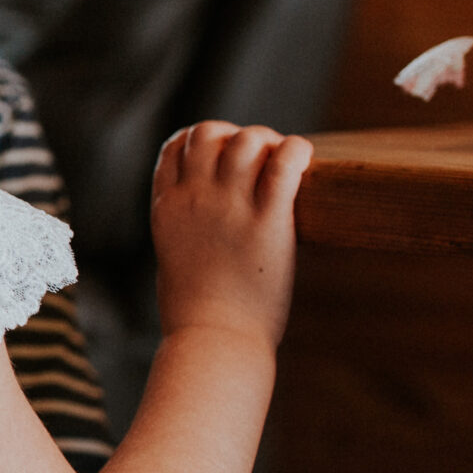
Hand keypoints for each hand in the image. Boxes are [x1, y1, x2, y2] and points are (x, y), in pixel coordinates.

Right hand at [150, 121, 312, 350]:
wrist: (212, 340)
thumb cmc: (195, 314)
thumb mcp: (174, 260)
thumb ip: (187, 232)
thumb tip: (207, 229)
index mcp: (167, 207)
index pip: (176, 145)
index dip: (203, 141)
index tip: (225, 156)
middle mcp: (194, 198)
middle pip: (211, 132)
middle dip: (237, 137)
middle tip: (261, 161)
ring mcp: (229, 206)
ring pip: (248, 139)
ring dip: (269, 143)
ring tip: (284, 164)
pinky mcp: (267, 220)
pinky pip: (284, 162)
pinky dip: (297, 150)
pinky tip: (305, 160)